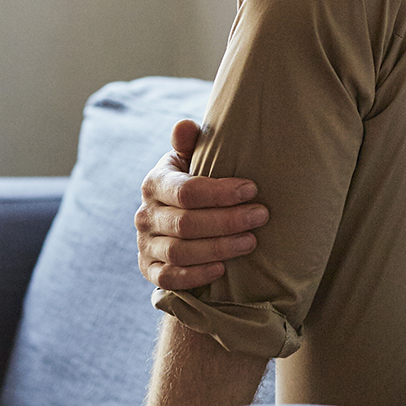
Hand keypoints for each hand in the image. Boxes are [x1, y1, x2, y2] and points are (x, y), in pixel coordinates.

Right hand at [134, 119, 267, 290]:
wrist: (176, 214)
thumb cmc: (194, 181)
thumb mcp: (190, 158)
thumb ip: (189, 142)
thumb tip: (184, 127)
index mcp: (154, 183)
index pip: (186, 191)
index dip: (220, 192)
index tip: (252, 189)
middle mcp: (145, 215)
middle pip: (186, 223)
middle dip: (227, 221)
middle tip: (261, 216)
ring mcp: (145, 244)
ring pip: (180, 252)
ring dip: (218, 248)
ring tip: (251, 241)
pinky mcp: (149, 270)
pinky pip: (169, 278)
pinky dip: (195, 276)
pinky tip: (221, 269)